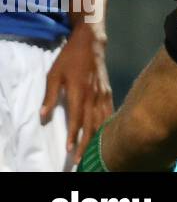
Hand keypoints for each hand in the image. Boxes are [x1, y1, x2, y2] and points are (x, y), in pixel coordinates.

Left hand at [42, 23, 112, 161]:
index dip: (73, 134)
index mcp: (79, 91)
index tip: (69, 148)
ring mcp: (103, 93)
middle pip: (91, 124)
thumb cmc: (69, 59)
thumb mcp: (53, 75)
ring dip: (96, 137)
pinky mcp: (108, 91)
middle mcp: (94, 95)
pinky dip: (106, 124)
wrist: (91, 42)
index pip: (77, 118)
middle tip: (79, 158)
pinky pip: (109, 111)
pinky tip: (104, 133)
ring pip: (101, 120)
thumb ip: (49, 96)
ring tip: (90, 150)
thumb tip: (43, 116)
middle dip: (85, 142)